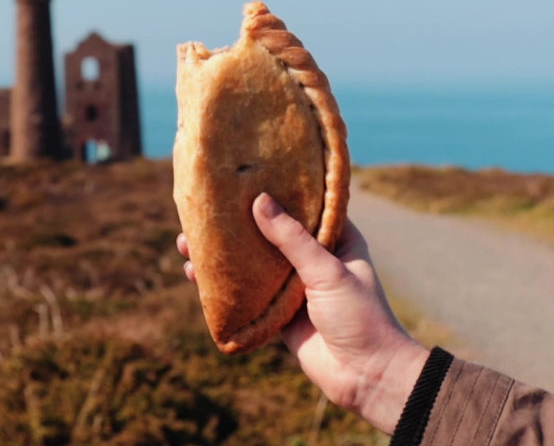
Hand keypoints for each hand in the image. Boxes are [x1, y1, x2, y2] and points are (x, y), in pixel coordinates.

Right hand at [176, 193, 429, 433]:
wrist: (367, 377)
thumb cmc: (360, 316)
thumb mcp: (327, 271)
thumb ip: (292, 239)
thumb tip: (259, 201)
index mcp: (336, 240)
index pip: (302, 206)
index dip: (274, 191)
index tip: (241, 176)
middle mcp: (315, 259)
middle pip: (269, 234)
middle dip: (236, 225)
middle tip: (201, 211)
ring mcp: (295, 287)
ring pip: (253, 265)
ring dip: (223, 256)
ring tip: (186, 244)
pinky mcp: (279, 315)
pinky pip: (247, 295)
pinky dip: (223, 287)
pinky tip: (195, 277)